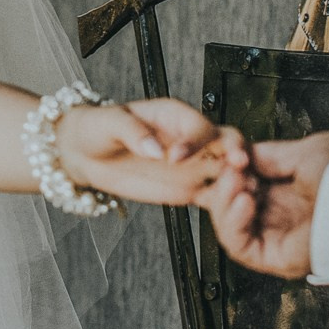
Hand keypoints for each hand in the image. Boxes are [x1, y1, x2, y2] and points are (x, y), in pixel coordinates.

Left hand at [58, 97, 247, 205]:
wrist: (87, 154)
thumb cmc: (98, 127)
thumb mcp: (109, 122)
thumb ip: (133, 131)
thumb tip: (155, 149)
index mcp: (174, 116)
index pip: (197, 124)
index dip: (195, 140)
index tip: (176, 158)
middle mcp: (190, 138)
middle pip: (225, 141)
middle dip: (236, 152)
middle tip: (238, 166)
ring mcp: (193, 164)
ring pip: (227, 169)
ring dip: (238, 179)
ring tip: (241, 193)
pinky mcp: (189, 188)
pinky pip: (214, 195)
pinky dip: (225, 202)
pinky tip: (230, 212)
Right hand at [206, 129, 328, 278]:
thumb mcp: (305, 153)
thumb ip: (270, 155)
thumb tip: (241, 154)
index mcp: (288, 191)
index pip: (243, 184)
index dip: (229, 169)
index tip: (230, 153)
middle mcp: (281, 216)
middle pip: (230, 205)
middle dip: (223, 184)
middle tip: (230, 167)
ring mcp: (277, 238)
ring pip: (230, 226)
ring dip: (223, 202)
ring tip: (236, 182)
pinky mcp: (276, 258)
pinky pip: (240, 246)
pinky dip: (231, 223)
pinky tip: (243, 201)